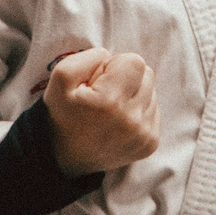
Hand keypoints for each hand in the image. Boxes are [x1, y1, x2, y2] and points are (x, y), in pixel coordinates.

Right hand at [43, 49, 159, 174]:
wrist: (65, 158)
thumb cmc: (63, 114)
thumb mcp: (60, 78)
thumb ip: (87, 57)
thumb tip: (111, 56)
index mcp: (110, 102)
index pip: (135, 61)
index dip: (114, 65)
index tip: (98, 80)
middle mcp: (131, 121)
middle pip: (148, 74)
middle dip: (127, 77)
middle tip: (104, 94)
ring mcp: (144, 135)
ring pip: (152, 92)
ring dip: (134, 94)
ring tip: (110, 109)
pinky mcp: (150, 144)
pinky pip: (154, 110)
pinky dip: (139, 110)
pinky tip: (119, 120)